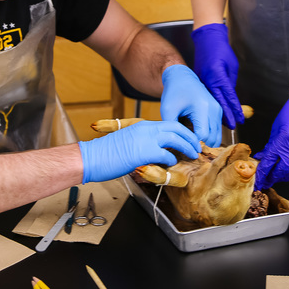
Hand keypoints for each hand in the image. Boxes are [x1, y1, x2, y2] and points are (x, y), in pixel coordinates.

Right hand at [78, 120, 200, 183]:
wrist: (92, 157)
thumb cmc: (106, 153)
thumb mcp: (128, 141)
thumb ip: (143, 143)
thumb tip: (155, 153)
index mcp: (142, 125)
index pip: (169, 124)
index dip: (182, 131)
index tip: (189, 139)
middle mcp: (146, 129)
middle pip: (177, 128)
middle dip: (190, 137)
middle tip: (197, 147)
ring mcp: (146, 139)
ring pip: (176, 139)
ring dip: (186, 147)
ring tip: (192, 155)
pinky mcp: (145, 152)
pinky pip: (166, 155)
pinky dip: (172, 160)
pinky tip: (171, 164)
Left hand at [159, 64, 222, 146]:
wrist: (182, 77)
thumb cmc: (173, 92)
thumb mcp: (167, 110)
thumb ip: (173, 128)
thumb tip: (178, 145)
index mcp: (202, 107)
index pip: (203, 135)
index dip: (192, 143)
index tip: (182, 144)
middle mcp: (214, 109)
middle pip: (213, 138)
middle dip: (200, 145)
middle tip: (186, 145)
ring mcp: (218, 110)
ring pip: (217, 137)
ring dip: (205, 142)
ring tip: (191, 140)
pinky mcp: (219, 112)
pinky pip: (217, 131)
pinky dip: (209, 136)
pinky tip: (196, 134)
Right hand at [191, 23, 244, 128]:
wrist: (206, 39)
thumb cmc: (221, 49)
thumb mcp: (231, 65)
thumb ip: (230, 82)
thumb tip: (231, 96)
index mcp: (218, 76)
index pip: (229, 96)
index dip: (235, 109)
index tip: (240, 119)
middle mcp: (208, 80)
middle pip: (218, 102)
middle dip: (226, 116)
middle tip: (232, 126)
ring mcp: (201, 81)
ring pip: (210, 100)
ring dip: (217, 112)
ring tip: (224, 123)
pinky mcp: (198, 81)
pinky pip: (205, 95)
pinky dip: (210, 104)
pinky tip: (213, 111)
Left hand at [254, 87, 288, 190]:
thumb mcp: (276, 129)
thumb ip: (270, 146)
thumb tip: (263, 158)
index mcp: (283, 141)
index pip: (269, 163)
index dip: (262, 173)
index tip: (257, 180)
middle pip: (280, 171)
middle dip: (271, 178)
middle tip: (264, 182)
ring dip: (282, 177)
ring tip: (274, 178)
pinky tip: (287, 174)